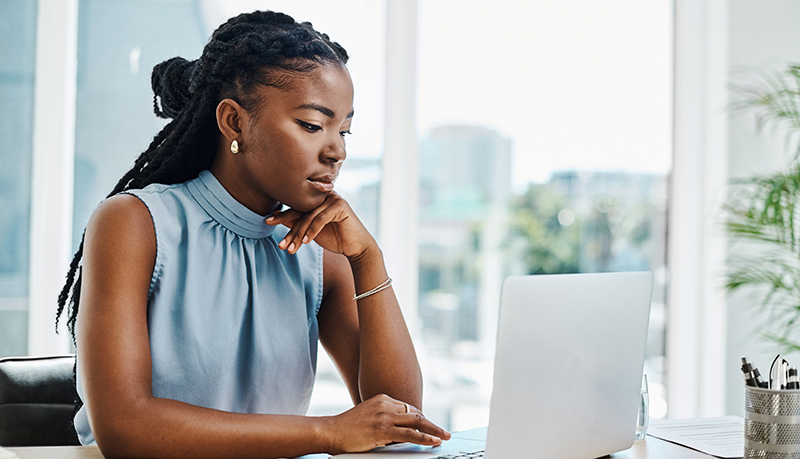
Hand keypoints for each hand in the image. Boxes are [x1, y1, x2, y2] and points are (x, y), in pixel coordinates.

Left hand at [265, 192, 374, 258]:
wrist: (357, 247)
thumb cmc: (335, 238)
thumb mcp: (311, 231)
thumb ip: (297, 223)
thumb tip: (277, 218)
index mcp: (317, 198)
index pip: (296, 206)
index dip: (282, 214)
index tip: (268, 222)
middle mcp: (324, 195)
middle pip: (301, 211)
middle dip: (289, 228)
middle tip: (280, 243)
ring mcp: (333, 198)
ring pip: (309, 217)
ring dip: (298, 234)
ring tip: (291, 249)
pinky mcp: (340, 206)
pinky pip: (321, 219)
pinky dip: (312, 231)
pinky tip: (306, 243)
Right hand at [323, 394, 450, 454]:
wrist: (330, 431)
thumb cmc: (346, 427)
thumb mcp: (367, 416)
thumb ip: (382, 418)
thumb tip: (397, 431)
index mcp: (382, 399)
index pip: (408, 408)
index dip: (421, 419)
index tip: (430, 426)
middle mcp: (385, 404)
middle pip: (416, 412)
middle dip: (432, 423)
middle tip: (445, 431)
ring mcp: (384, 416)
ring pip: (416, 422)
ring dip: (434, 430)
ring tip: (444, 436)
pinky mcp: (383, 429)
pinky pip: (409, 434)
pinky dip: (424, 438)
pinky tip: (432, 442)